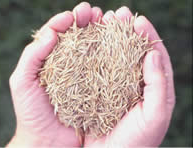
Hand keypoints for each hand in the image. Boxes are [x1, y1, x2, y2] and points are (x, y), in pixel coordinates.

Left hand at [7, 2, 101, 146]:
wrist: (48, 141)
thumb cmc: (32, 112)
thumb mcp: (23, 82)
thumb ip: (32, 56)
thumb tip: (51, 34)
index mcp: (53, 60)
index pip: (60, 34)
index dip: (68, 21)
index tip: (77, 13)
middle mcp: (71, 65)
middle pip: (80, 38)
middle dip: (88, 22)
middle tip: (96, 13)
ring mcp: (85, 76)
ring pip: (94, 50)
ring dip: (101, 34)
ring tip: (109, 22)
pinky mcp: (97, 88)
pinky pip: (104, 70)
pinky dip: (110, 56)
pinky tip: (117, 47)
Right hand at [84, 7, 174, 146]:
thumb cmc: (137, 141)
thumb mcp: (155, 114)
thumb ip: (158, 84)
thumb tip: (152, 54)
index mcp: (154, 87)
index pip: (153, 55)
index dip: (146, 36)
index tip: (137, 20)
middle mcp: (135, 83)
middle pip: (133, 51)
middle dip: (127, 31)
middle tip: (118, 14)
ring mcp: (117, 85)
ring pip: (116, 57)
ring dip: (111, 39)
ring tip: (103, 22)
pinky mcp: (100, 90)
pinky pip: (100, 69)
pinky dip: (96, 55)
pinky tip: (90, 44)